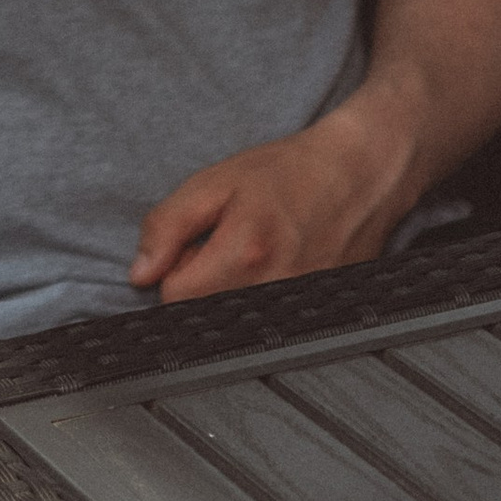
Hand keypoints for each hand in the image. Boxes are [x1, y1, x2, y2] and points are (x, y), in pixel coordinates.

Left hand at [129, 101, 418, 303]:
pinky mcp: (318, 321)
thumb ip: (168, 226)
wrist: (361, 174)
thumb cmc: (288, 173)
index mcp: (244, 254)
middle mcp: (275, 291)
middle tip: (225, 247)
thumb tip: (139, 275)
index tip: (193, 247)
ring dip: (232, 296)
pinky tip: (275, 270)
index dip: (173, 269)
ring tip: (252, 257)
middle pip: (205, 317)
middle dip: (203, 286)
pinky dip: (261, 303)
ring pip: (235, 325)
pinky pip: (268, 327)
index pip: (175, 297)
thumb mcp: (215, 181)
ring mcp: (301, 311)